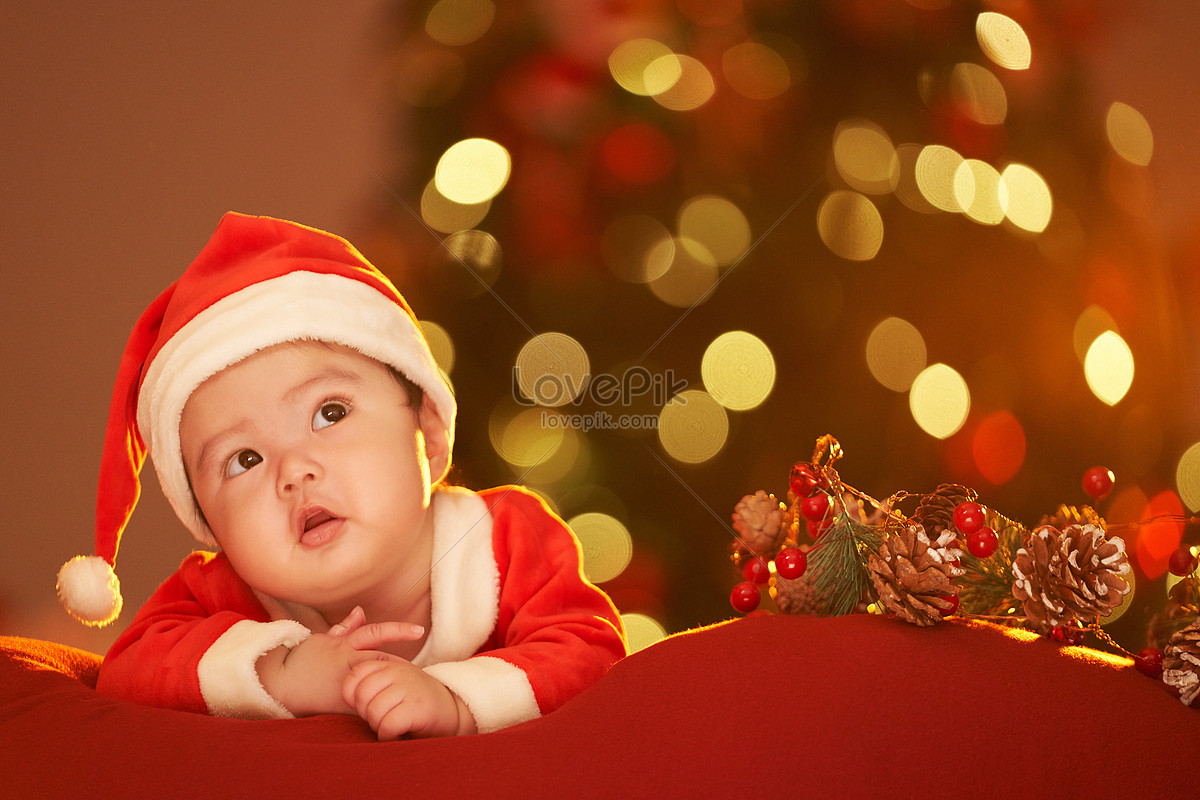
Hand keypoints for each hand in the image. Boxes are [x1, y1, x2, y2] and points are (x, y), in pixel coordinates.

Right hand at [256, 607, 423, 716]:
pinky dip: (379, 700)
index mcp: (344, 644)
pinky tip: (393, 704)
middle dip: (404, 664)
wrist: (280, 684)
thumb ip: (344, 627)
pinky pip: (365, 700)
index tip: (419, 630)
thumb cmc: (303, 660)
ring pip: (376, 679)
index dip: (399, 630)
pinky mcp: (343, 702)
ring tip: (414, 686)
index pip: (376, 632)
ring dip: (394, 681)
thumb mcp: (323, 639)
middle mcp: (348, 661)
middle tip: (424, 668)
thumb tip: (361, 610)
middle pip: (382, 658)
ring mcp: (347, 682)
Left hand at [343, 659, 476, 739]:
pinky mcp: (417, 708)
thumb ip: (372, 683)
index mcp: (389, 664)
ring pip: (374, 711)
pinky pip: (388, 725)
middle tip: (380, 719)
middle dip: (365, 714)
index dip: (352, 696)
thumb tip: (343, 697)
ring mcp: (408, 688)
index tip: (366, 706)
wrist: (452, 711)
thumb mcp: (394, 683)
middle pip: (361, 696)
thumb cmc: (414, 702)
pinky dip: (388, 735)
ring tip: (390, 726)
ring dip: (378, 726)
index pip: (355, 675)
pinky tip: (397, 734)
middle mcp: (398, 671)